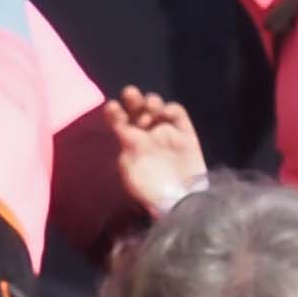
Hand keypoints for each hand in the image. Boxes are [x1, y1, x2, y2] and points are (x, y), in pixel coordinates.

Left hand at [103, 85, 206, 215]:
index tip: (112, 107)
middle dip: (133, 98)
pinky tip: (166, 113)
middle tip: (130, 94)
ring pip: (157, 108)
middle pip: (137, 108)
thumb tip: (126, 133)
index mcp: (130, 142)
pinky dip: (171, 109)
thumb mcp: (131, 175)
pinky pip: (178, 115)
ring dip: (152, 102)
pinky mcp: (184, 134)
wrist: (181, 202)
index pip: (119, 120)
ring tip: (150, 110)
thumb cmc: (152, 192)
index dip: (114, 112)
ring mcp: (165, 133)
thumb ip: (127, 152)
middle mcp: (146, 134)